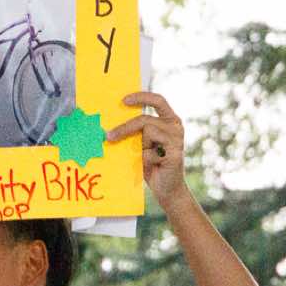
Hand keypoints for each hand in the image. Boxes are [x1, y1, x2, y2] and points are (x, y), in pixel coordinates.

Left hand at [110, 91, 189, 208]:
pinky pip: (150, 153)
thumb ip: (135, 132)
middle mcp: (175, 126)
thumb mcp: (141, 144)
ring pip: (147, 133)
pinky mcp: (175, 154)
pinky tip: (153, 166)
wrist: (166, 188)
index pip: (158, 100)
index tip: (124, 100)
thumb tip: (110, 125)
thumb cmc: (151, 163)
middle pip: (144, 120)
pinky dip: (145, 160)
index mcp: (169, 120)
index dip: (142, 97)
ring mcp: (177, 140)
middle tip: (108, 136)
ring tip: (141, 156)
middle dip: (124, 128)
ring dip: (138, 146)